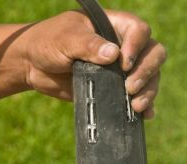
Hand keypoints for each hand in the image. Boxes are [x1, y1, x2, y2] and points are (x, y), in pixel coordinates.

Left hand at [20, 9, 165, 117]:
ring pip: (150, 76)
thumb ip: (87, 45)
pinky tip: (144, 115)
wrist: (33, 65)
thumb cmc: (48, 43)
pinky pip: (138, 96)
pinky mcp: (115, 89)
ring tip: (135, 106)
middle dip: (147, 70)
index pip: (139, 30)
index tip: (122, 62)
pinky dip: (145, 106)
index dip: (137, 46)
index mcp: (113, 26)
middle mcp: (123, 46)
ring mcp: (121, 69)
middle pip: (153, 53)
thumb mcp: (65, 40)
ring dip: (148, 90)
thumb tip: (113, 54)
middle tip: (129, 87)